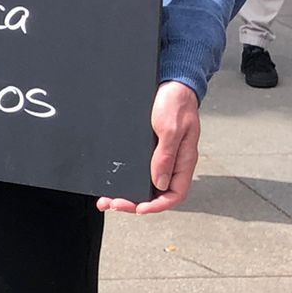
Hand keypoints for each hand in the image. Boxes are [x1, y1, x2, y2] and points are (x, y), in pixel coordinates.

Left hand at [101, 81, 198, 214]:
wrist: (170, 83)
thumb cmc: (176, 103)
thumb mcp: (170, 129)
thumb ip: (165, 156)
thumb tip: (159, 182)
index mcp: (184, 161)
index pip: (175, 194)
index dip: (157, 206)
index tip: (138, 209)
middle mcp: (173, 162)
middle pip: (156, 193)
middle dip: (134, 202)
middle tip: (113, 203)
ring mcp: (161, 156)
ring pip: (146, 184)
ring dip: (127, 193)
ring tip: (107, 199)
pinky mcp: (150, 149)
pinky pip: (139, 170)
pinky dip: (126, 178)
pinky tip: (113, 181)